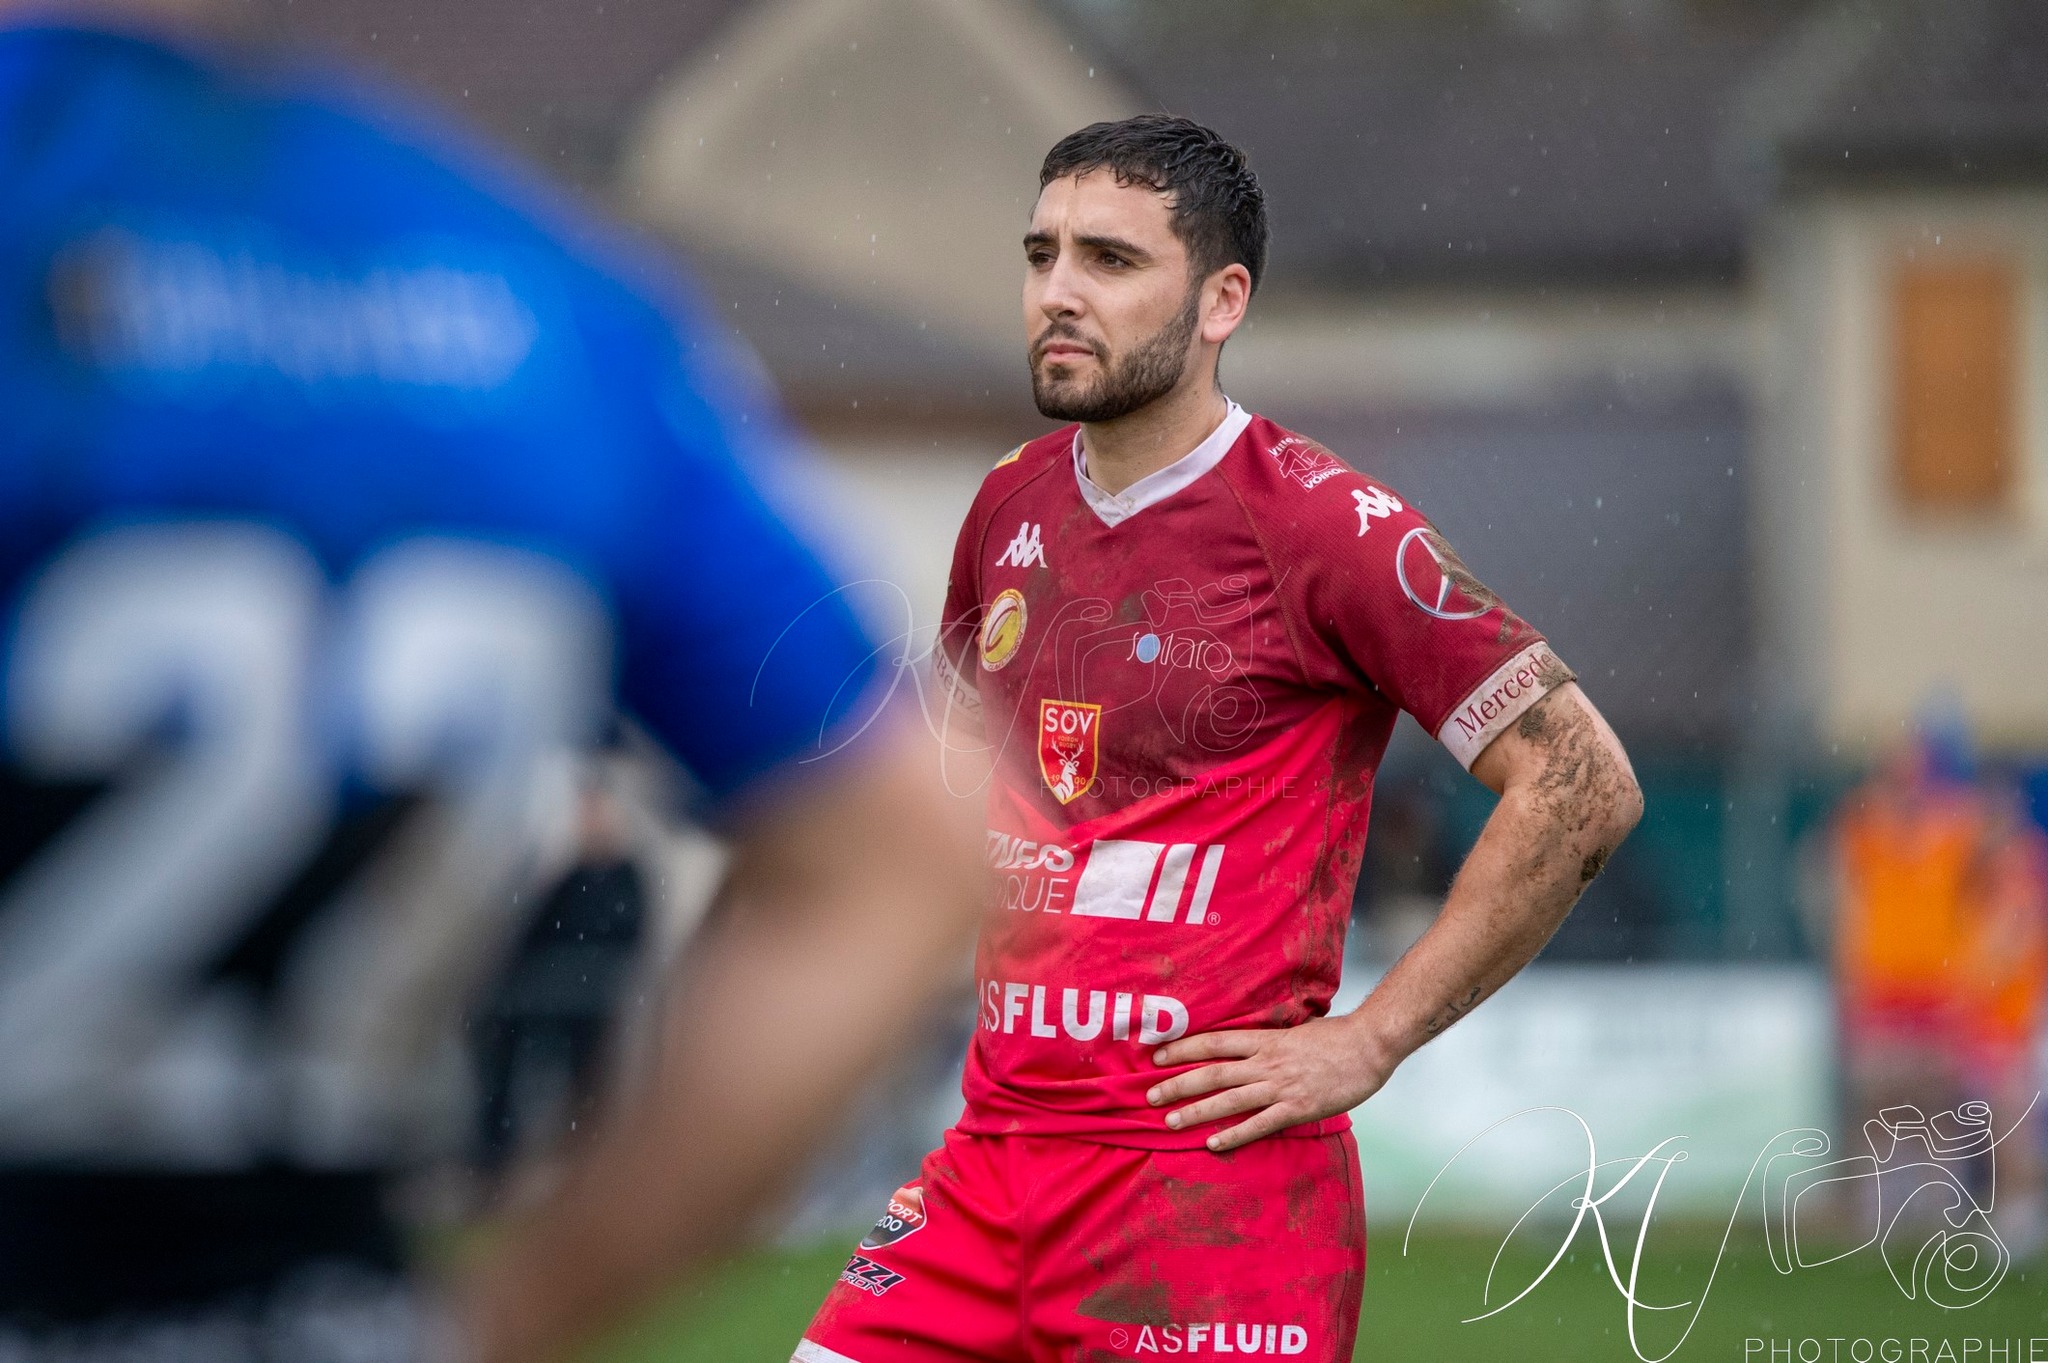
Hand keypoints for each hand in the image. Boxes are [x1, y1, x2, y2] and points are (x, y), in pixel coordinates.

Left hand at [1145, 1014, 1397, 1152]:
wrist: (1370, 1046)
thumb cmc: (1335, 1038)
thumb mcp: (1296, 1031)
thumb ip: (1269, 1041)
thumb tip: (1246, 1046)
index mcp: (1265, 1040)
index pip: (1214, 1042)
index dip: (1183, 1049)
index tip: (1157, 1056)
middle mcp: (1267, 1062)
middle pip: (1213, 1072)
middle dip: (1178, 1084)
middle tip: (1150, 1095)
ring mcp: (1281, 1087)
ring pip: (1229, 1100)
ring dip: (1196, 1111)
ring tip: (1170, 1121)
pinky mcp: (1297, 1109)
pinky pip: (1259, 1125)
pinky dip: (1234, 1134)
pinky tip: (1213, 1143)